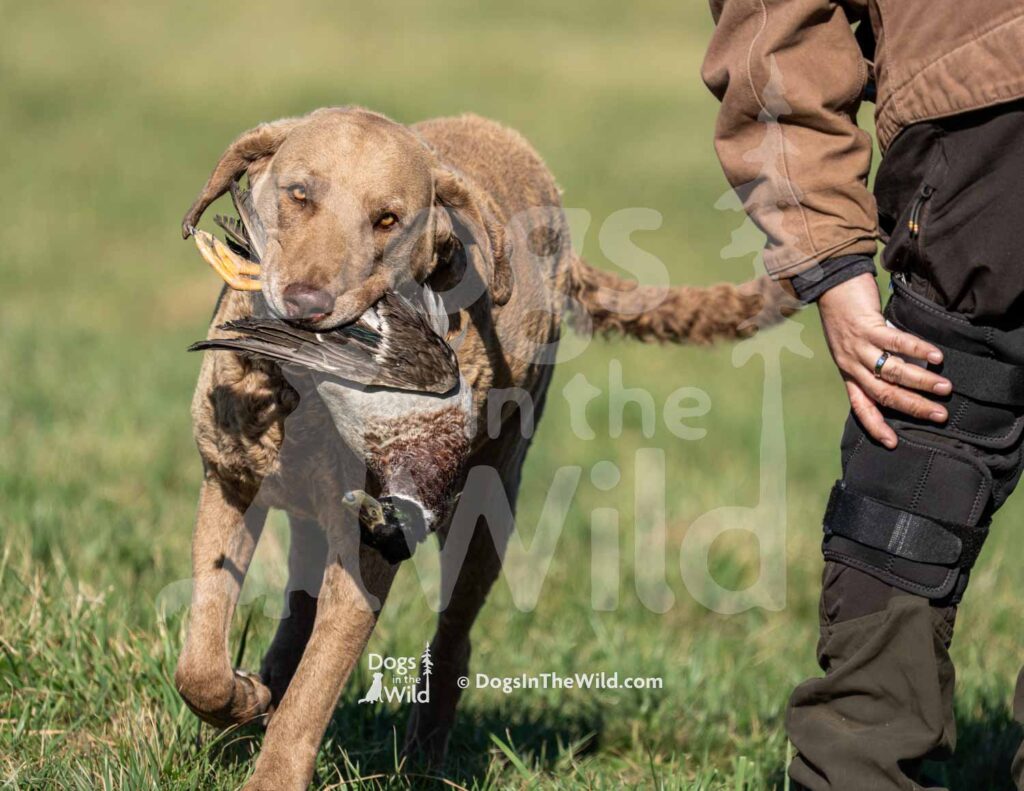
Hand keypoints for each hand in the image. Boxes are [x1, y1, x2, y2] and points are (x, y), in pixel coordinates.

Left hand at [817, 273, 950, 448]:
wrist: (830, 286)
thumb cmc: (848, 317)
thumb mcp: (854, 347)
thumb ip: (874, 363)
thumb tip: (907, 378)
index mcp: (848, 373)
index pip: (860, 407)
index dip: (875, 426)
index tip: (892, 443)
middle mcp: (851, 364)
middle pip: (883, 393)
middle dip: (913, 406)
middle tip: (939, 415)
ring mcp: (858, 346)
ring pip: (892, 371)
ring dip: (920, 381)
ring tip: (944, 388)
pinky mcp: (866, 326)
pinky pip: (895, 342)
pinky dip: (917, 349)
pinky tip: (935, 356)